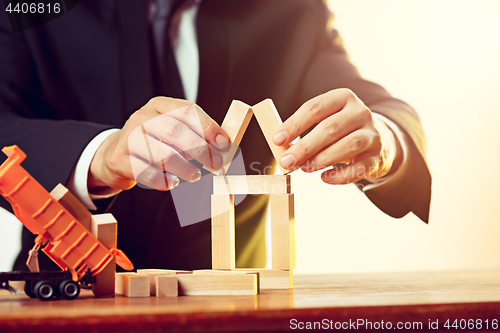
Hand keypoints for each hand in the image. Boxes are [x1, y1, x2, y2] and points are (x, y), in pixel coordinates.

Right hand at [88, 97, 228, 190]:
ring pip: (162, 154)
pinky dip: (164, 181)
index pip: (187, 110)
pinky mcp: (119, 160)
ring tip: (195, 175)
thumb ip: (196, 134)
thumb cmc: (153, 143)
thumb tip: (224, 146)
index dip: (209, 127)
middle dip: (200, 150)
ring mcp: (128, 138)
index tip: (224, 144)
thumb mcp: (172, 131)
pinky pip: (147, 173)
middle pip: (176, 131)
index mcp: (159, 106)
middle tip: (215, 164)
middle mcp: (141, 117)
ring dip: (185, 168)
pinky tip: (172, 182)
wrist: (115, 155)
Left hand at [274, 89, 400, 183]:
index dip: (294, 124)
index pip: (315, 108)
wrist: (378, 141)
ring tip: (305, 168)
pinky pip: (360, 167)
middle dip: (304, 147)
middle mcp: (360, 112)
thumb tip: (282, 148)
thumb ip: (304, 131)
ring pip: (348, 145)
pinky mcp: (378, 156)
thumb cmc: (341, 131)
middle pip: (330, 128)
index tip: (277, 140)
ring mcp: (372, 134)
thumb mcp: (325, 121)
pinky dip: (340, 175)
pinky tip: (324, 178)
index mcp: (343, 98)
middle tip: (286, 162)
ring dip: (322, 159)